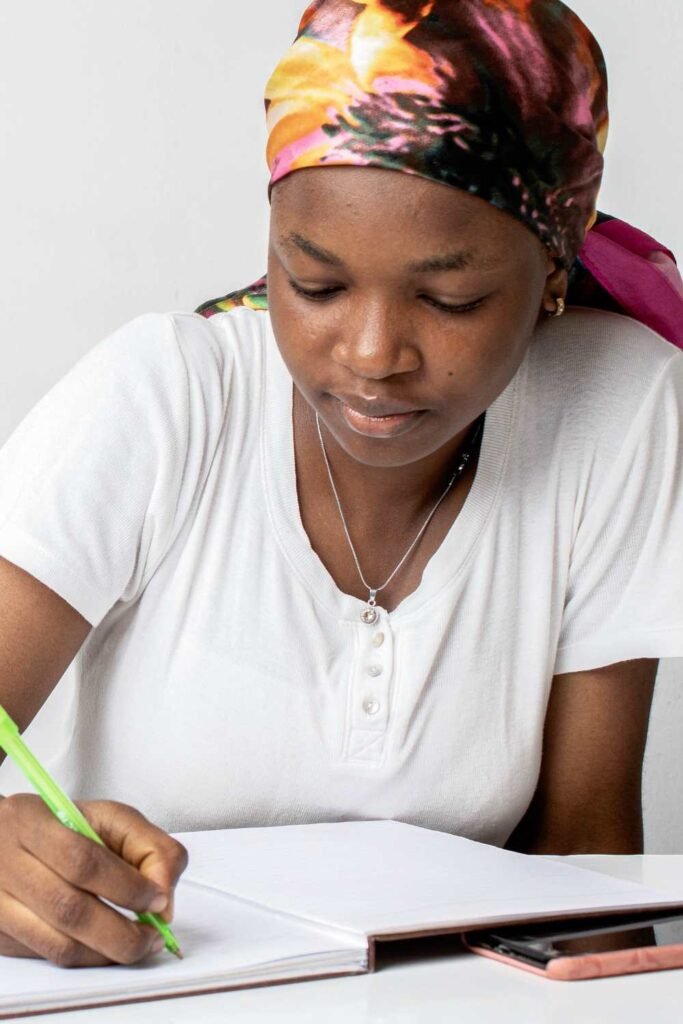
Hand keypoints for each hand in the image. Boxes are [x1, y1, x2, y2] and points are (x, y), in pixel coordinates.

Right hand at [0, 795, 187, 966]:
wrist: (2, 839)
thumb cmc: (61, 826)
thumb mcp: (108, 818)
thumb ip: (148, 846)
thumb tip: (163, 895)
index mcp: (32, 821)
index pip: (83, 861)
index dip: (127, 886)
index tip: (158, 899)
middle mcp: (6, 863)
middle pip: (69, 910)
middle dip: (122, 932)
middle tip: (153, 936)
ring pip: (57, 944)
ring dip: (107, 953)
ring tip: (137, 946)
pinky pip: (48, 958)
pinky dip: (86, 959)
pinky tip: (106, 948)